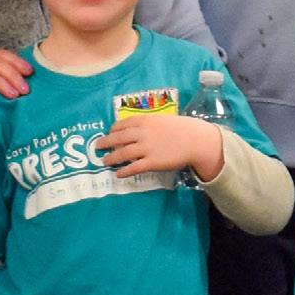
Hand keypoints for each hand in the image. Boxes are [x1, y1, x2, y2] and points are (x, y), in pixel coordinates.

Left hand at [99, 114, 225, 179]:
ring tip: (105, 161)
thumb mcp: (163, 120)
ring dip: (111, 158)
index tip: (109, 134)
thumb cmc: (183, 129)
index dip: (113, 130)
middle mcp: (142, 134)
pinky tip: (119, 174)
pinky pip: (133, 168)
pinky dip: (124, 171)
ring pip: (123, 154)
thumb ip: (149, 124)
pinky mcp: (152, 162)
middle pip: (118, 139)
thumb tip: (138, 129)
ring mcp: (146, 148)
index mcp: (145, 121)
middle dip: (105, 143)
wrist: (196, 140)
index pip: (122, 124)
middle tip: (98, 147)